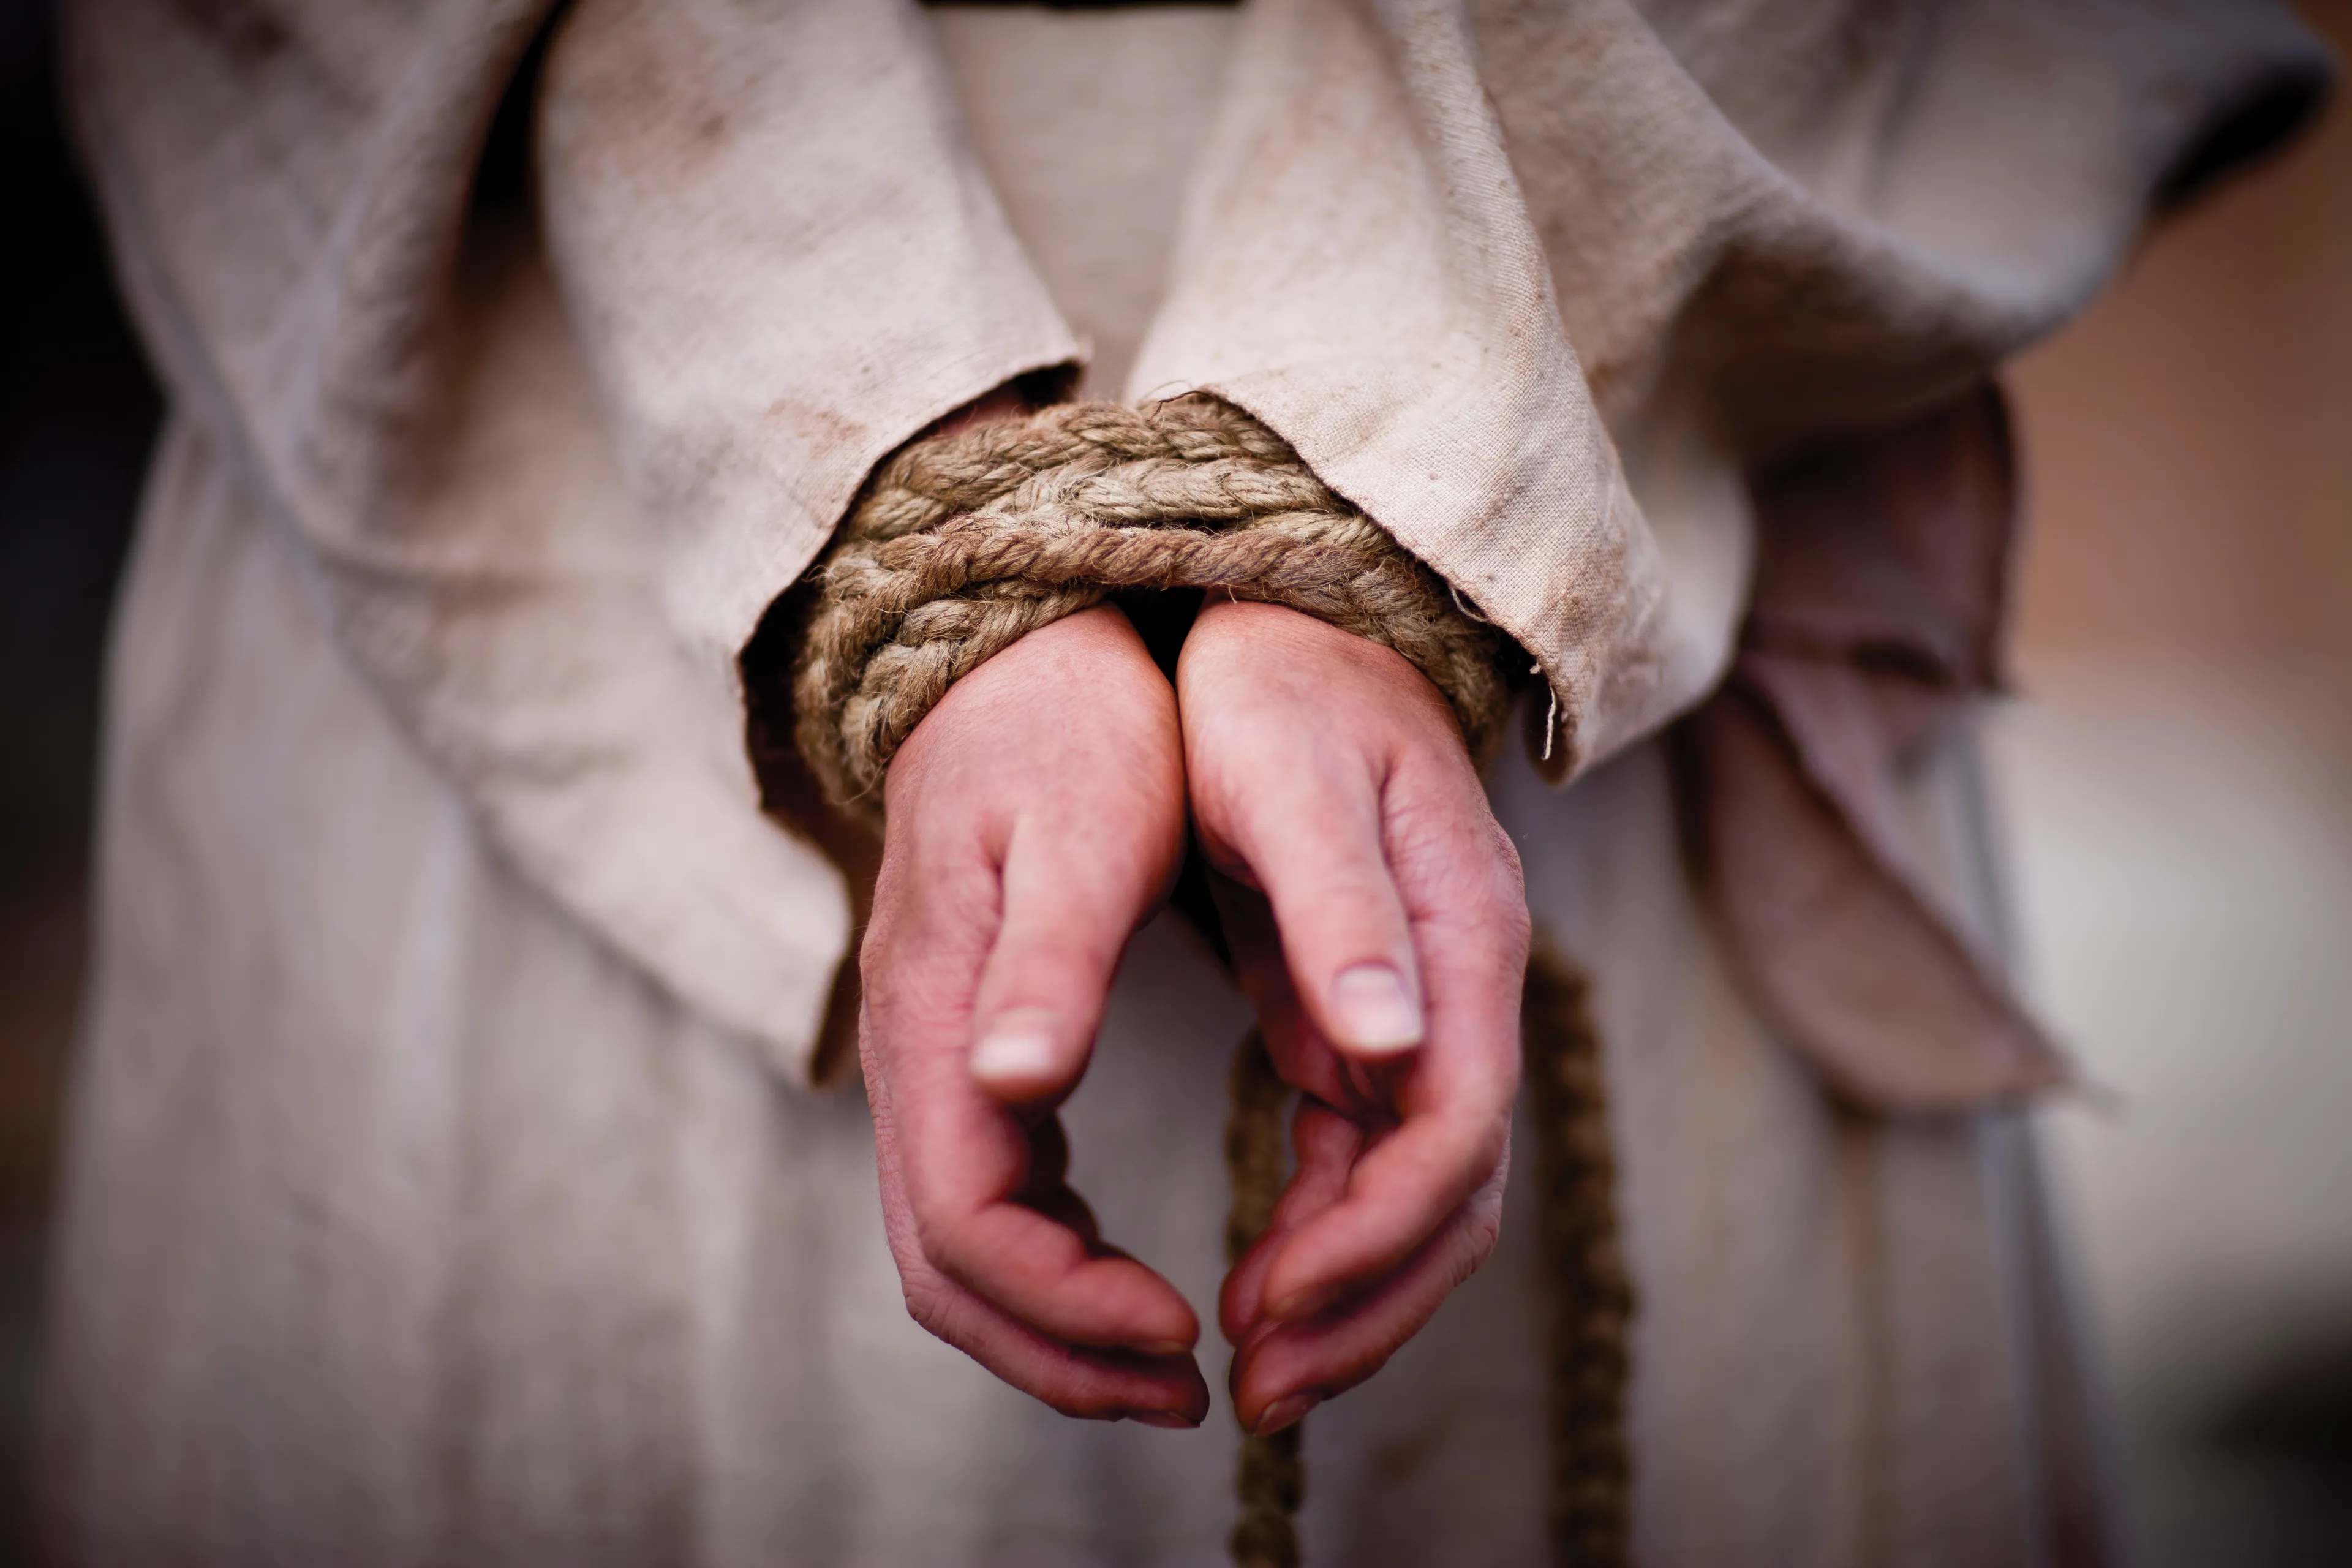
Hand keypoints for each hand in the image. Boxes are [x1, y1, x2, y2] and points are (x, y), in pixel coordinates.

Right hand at [859, 605, 1209, 1426]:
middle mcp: (912, 1061)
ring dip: (1059, 1329)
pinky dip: (1059, 1267)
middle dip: (1061, 1354)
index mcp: (935, 1022)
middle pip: (949, 1271)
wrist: (1012, 663)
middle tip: (1188, 1392)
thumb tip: (1017, 1085)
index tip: (1183, 1333)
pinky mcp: (962, 1060)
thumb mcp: (1083, 832)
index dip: (1067, 1302)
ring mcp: (927, 1066)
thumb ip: (1049, 962)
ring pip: (959, 1254)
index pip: (969, 1222)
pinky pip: (989, 1202)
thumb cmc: (1064, 736)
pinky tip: (1137, 1275)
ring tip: (1176, 1363)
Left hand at [1178, 598, 1527, 1436]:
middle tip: (1263, 1391)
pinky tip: (1261, 1274)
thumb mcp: (1294, 779)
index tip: (1269, 1299)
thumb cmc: (1283, 688)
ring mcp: (1427, 1012)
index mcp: (1463, 939)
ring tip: (1255, 1367)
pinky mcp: (1372, 1021)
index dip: (1371, 1235)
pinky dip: (1326, 1230)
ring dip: (1348, 1292)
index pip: (1451, 1130)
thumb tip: (1389, 1051)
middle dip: (1367, 1304)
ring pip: (1418, 1195)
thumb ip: (1345, 912)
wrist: (1296, 620)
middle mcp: (1464, 990)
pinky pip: (1370, 1158)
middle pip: (1454, 1193)